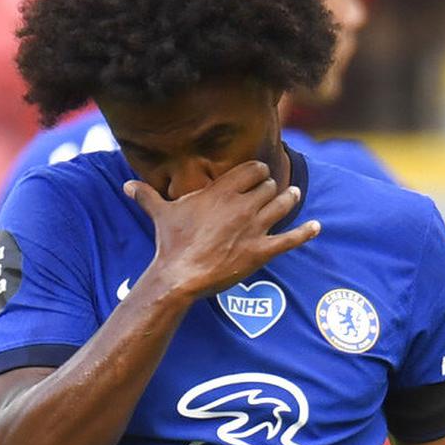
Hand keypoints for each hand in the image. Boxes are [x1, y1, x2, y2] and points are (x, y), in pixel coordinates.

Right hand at [124, 161, 319, 296]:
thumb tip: (127, 185)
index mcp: (221, 191)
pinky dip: (306, 231)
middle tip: (274, 190)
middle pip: (270, 186)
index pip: (252, 170)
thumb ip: (147, 195)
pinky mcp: (261, 251)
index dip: (258, 171)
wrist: (180, 274)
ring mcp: (254, 227)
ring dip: (290, 200)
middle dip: (272, 187)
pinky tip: (316, 227)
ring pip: (283, 204)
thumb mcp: (160, 213)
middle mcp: (241, 205)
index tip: (259, 174)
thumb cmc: (171, 243)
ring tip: (294, 197)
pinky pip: (290, 238)